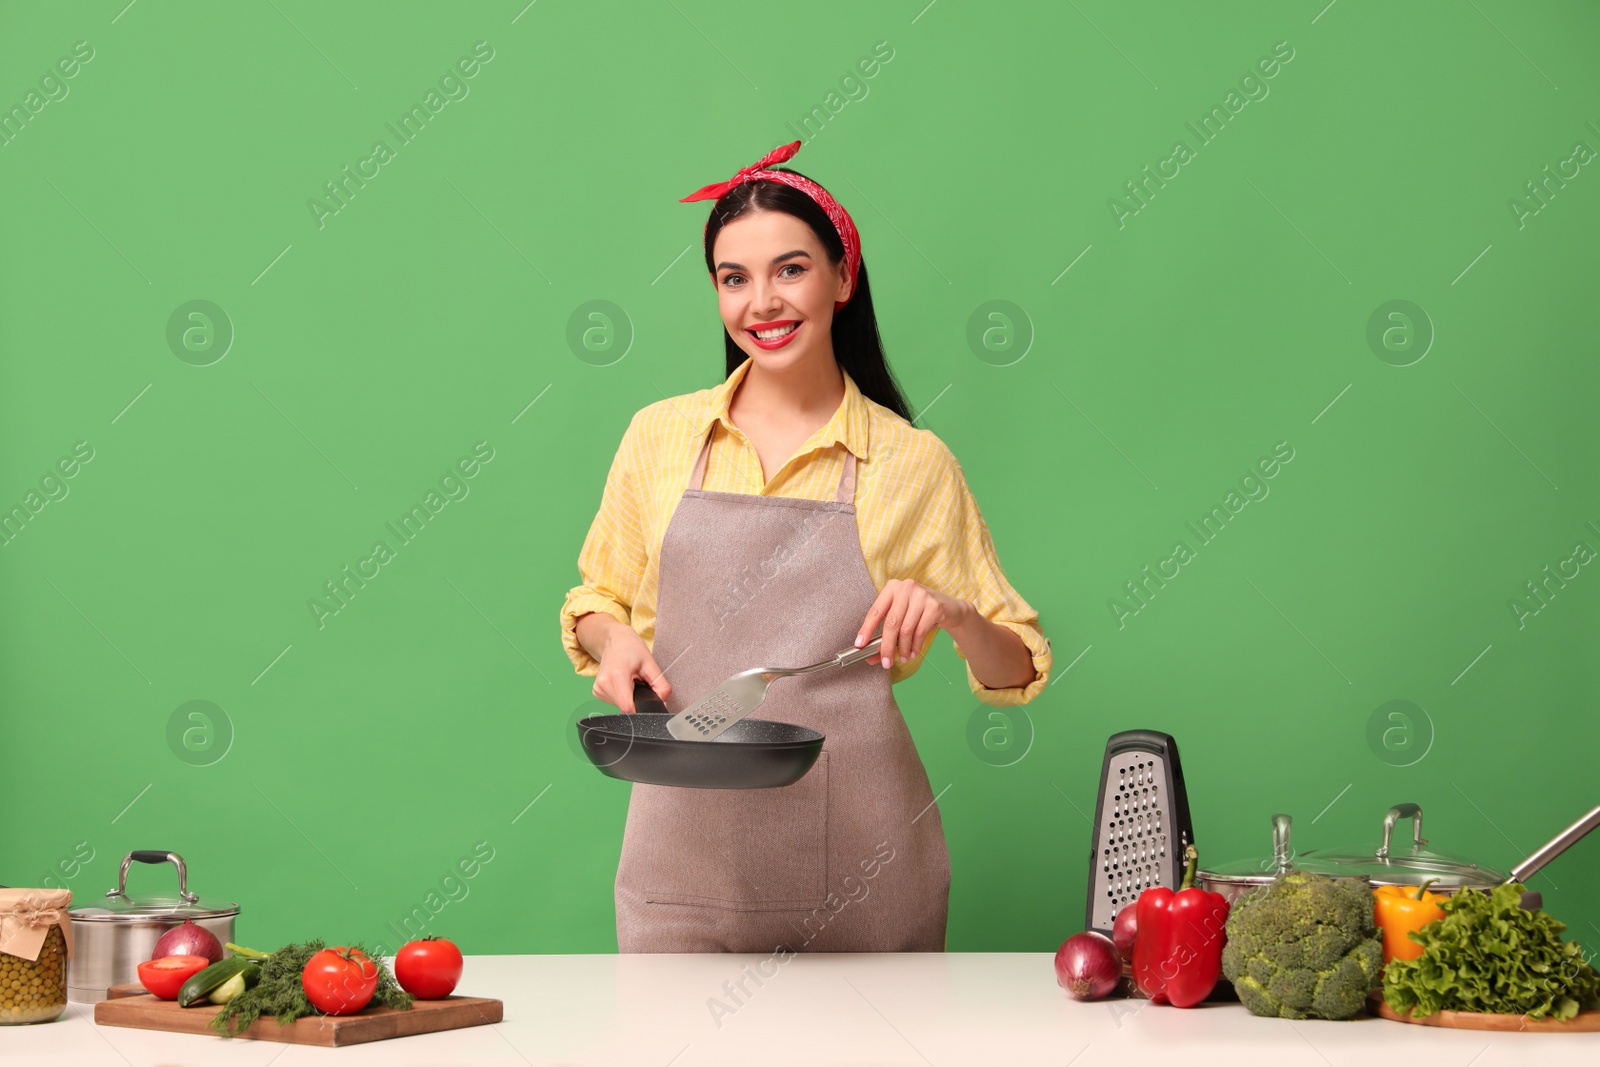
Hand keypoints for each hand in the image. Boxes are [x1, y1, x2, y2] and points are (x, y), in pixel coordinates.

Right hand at [592, 625, 671, 713]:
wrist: (614, 640)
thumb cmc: (632, 648)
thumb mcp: (651, 664)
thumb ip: (661, 686)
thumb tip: (663, 704)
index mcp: (617, 676)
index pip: (628, 707)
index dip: (641, 707)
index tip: (647, 697)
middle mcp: (604, 684)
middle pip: (625, 707)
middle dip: (636, 699)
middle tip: (638, 682)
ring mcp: (598, 688)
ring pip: (619, 706)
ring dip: (629, 697)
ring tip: (630, 680)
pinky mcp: (596, 691)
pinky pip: (614, 701)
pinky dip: (621, 695)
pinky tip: (622, 683)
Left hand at [854, 579, 972, 668]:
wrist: (950, 608)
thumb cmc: (920, 613)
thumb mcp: (902, 619)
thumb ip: (886, 635)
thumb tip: (871, 657)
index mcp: (892, 587)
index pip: (875, 611)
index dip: (866, 629)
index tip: (860, 644)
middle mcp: (906, 587)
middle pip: (891, 623)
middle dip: (887, 646)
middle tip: (886, 662)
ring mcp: (921, 595)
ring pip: (906, 629)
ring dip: (903, 649)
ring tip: (903, 658)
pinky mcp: (934, 606)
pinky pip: (920, 631)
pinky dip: (915, 646)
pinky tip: (914, 653)